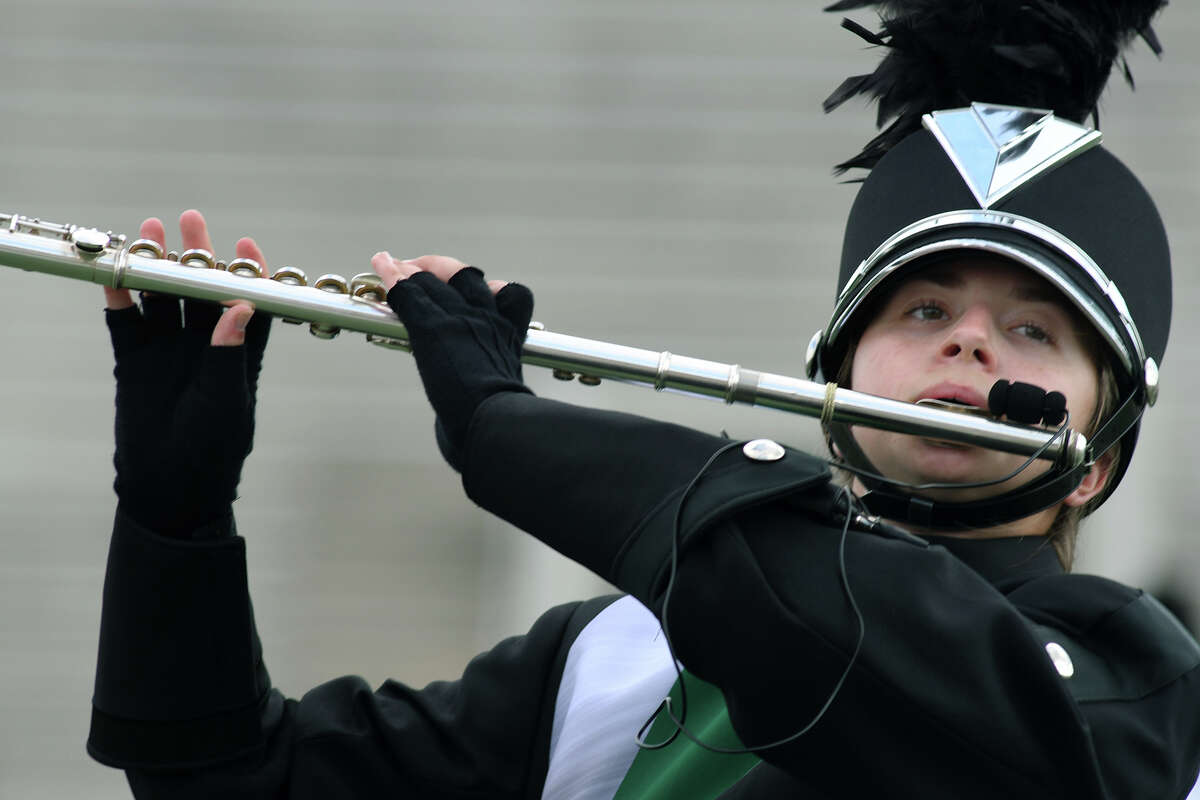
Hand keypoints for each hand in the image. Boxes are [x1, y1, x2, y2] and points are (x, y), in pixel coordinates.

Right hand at [105, 210, 271, 537]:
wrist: (168, 488)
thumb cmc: (211, 449)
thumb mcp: (225, 401)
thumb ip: (229, 356)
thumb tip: (242, 308)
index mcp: (237, 354)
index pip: (247, 304)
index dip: (248, 274)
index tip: (245, 244)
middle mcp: (203, 345)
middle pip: (201, 290)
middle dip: (197, 256)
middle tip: (190, 221)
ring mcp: (167, 351)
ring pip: (162, 297)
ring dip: (156, 267)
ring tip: (149, 233)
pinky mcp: (135, 360)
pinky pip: (125, 321)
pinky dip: (119, 297)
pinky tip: (113, 271)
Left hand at [372, 253, 533, 470]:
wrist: (494, 425)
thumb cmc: (498, 429)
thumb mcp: (505, 407)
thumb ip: (489, 403)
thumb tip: (463, 437)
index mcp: (509, 340)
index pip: (512, 295)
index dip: (492, 288)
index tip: (474, 289)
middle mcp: (488, 321)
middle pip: (467, 277)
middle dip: (442, 269)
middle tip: (419, 271)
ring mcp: (461, 320)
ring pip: (433, 280)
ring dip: (408, 270)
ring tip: (389, 262)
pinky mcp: (433, 327)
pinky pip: (408, 292)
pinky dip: (391, 276)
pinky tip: (380, 264)